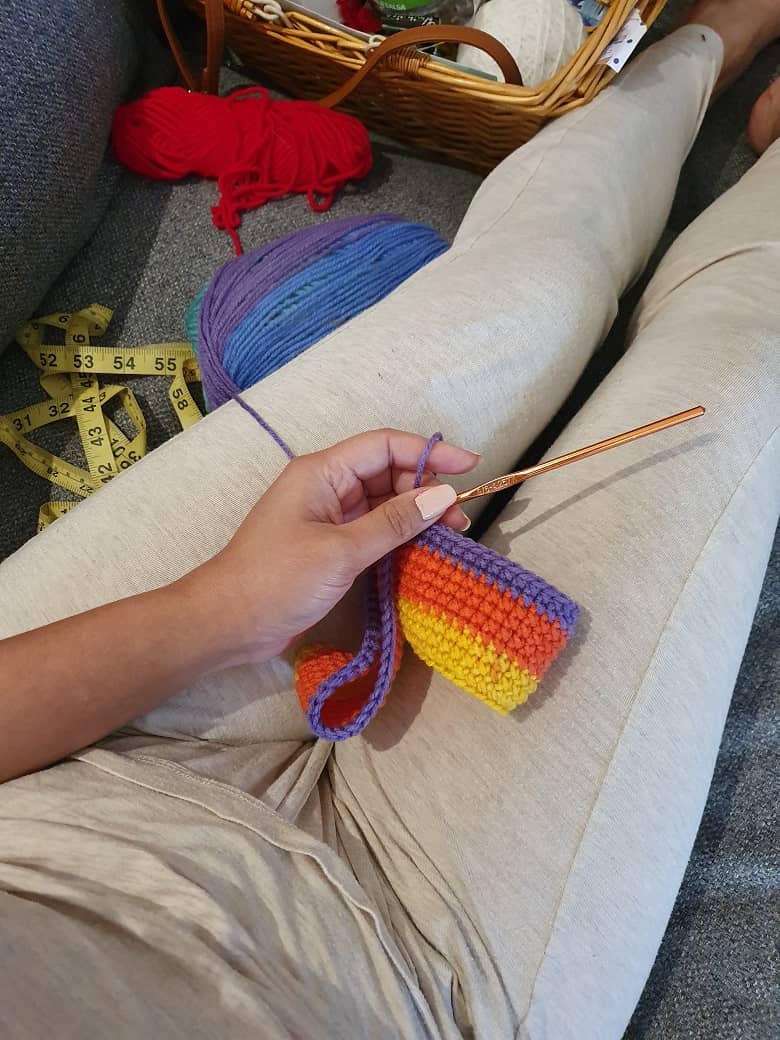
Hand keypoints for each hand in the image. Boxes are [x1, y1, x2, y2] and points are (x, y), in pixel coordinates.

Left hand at [197, 429, 478, 664]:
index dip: (429, 452)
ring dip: (416, 515)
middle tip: (460, 519)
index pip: (384, 446)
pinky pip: (373, 530)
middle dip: (427, 489)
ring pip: (383, 503)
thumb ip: (394, 522)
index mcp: (322, 472)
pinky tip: (424, 551)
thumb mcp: (341, 551)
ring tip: (451, 536)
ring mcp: (328, 518)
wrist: (227, 623)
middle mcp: (327, 487)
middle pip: (387, 473)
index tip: (471, 465)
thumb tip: (443, 495)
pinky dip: (400, 536)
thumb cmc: (276, 579)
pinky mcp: (329, 546)